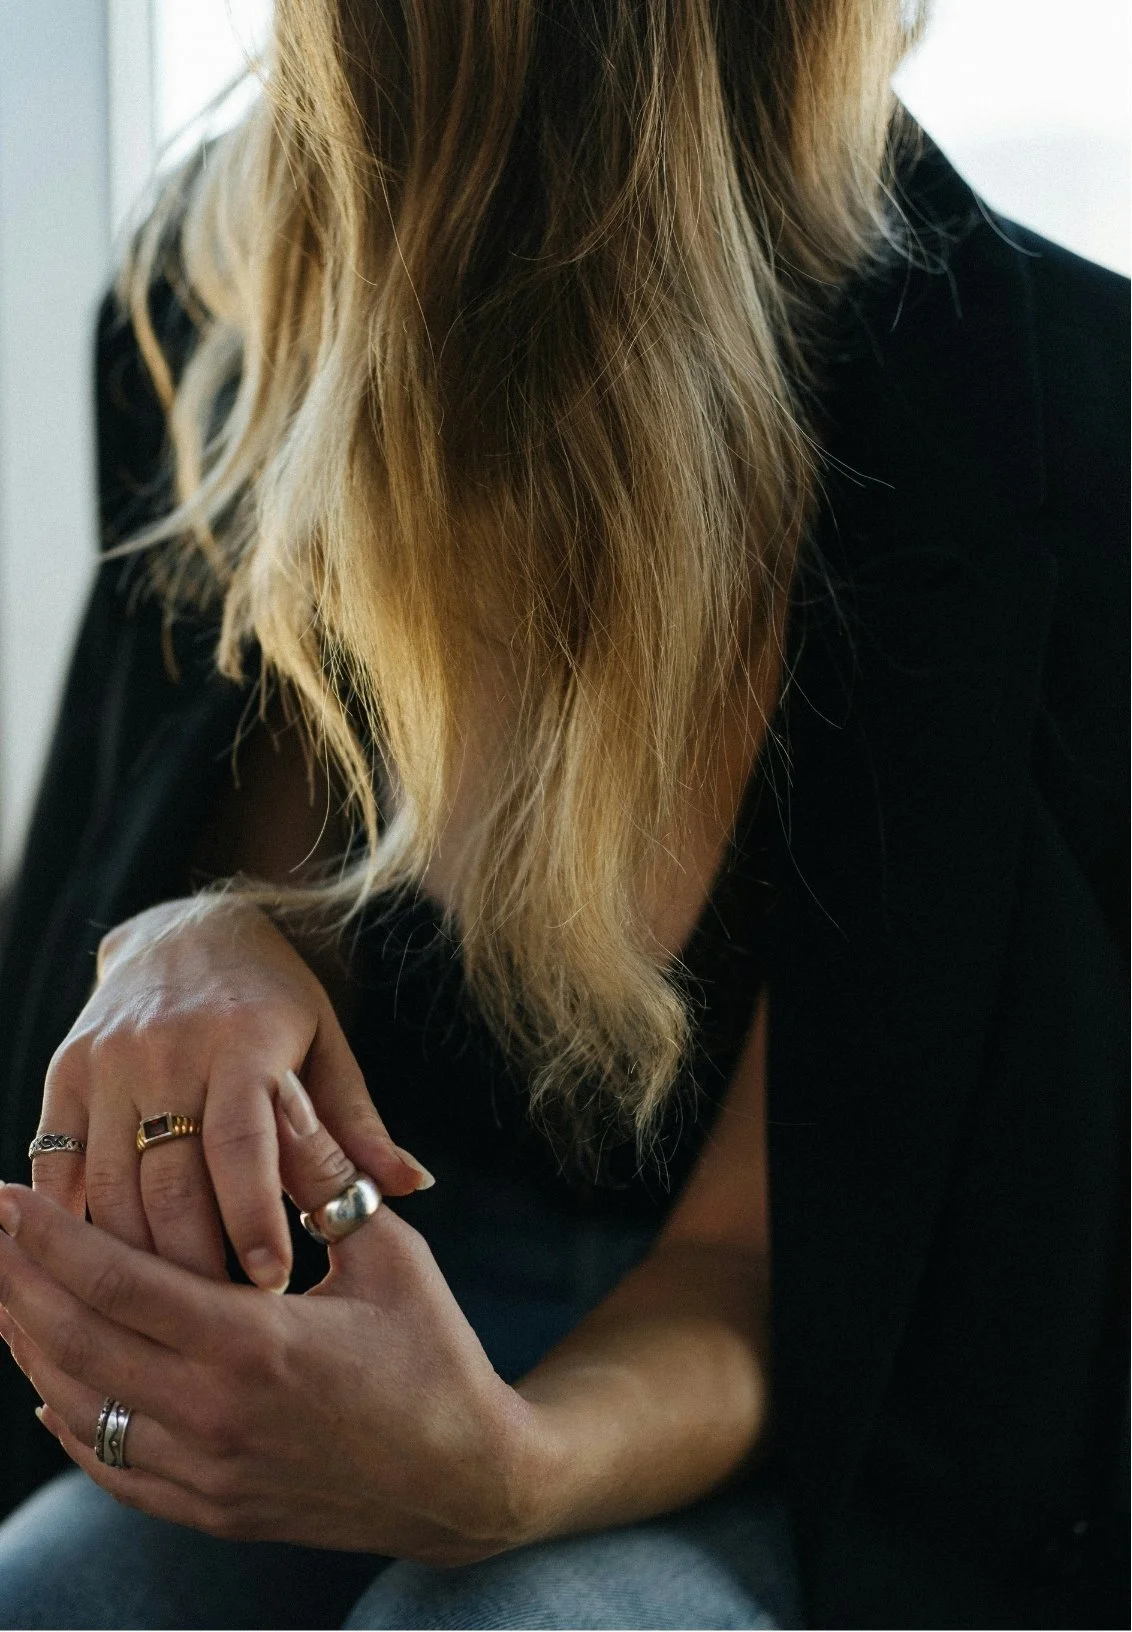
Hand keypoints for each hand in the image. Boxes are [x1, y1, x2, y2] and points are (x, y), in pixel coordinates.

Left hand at [0, 1105, 537, 1561]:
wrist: (466, 1479)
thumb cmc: (434, 1352)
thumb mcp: (390, 1253)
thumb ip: (324, 1179)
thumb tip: (278, 1099)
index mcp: (253, 1343)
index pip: (116, 1281)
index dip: (47, 1236)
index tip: (0, 1197)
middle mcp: (213, 1415)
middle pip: (75, 1344)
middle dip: (17, 1282)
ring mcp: (207, 1473)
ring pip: (79, 1409)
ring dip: (30, 1346)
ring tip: (5, 1293)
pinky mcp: (212, 1508)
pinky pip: (112, 1467)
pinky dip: (68, 1421)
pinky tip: (48, 1386)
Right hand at [31, 896, 431, 1290]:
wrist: (186, 929)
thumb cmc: (274, 999)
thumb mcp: (327, 1045)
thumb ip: (355, 1123)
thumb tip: (412, 1185)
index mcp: (245, 1040)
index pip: (245, 1143)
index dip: (255, 1218)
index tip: (272, 1282)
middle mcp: (168, 1049)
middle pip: (172, 1181)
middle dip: (198, 1262)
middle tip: (228, 1320)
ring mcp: (108, 1062)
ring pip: (111, 1188)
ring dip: (140, 1261)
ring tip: (177, 1309)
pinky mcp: (64, 1074)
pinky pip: (59, 1169)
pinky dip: (74, 1228)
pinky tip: (105, 1274)